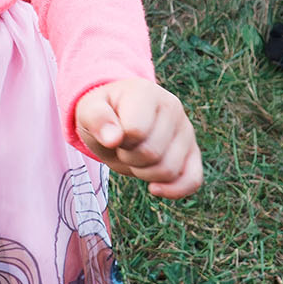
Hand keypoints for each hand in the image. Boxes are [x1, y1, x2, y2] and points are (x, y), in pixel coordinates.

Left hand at [74, 78, 202, 199]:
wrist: (117, 116)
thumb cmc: (103, 113)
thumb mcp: (89, 110)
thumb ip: (97, 119)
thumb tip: (113, 139)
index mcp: (147, 93)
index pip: (136, 131)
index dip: (119, 141)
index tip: (113, 132)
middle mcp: (173, 107)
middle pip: (152, 154)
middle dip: (129, 158)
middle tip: (122, 146)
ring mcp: (186, 130)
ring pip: (169, 170)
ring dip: (144, 173)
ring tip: (135, 155)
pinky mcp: (193, 152)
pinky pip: (193, 180)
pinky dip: (173, 190)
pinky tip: (154, 188)